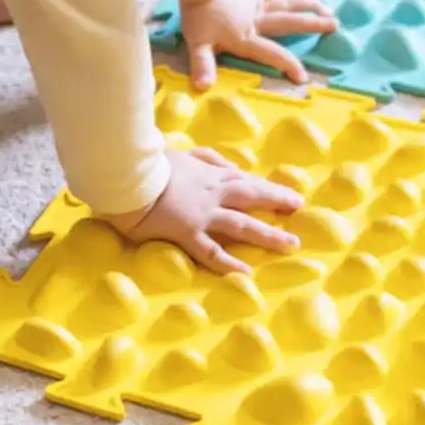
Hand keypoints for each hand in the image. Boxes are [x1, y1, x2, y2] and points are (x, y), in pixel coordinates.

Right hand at [100, 147, 303, 274]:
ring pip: (242, 224)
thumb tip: (229, 165)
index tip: (283, 191)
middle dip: (277, 200)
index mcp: (207, 174)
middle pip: (251, 196)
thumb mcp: (180, 151)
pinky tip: (247, 272)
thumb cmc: (146, 163)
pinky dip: (230, 263)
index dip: (265, 185)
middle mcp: (211, 193)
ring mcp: (201, 214)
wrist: (125, 174)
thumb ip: (204, 157)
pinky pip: (211, 251)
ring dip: (268, 234)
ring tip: (291, 244)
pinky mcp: (186, 232)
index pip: (242, 178)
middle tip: (299, 207)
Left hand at [177, 0, 336, 88]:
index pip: (271, 53)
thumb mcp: (197, 43)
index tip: (303, 77)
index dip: (287, 65)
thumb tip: (203, 87)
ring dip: (309, 6)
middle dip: (312, 25)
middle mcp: (258, 20)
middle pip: (289, 23)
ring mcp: (258, 4)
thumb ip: (202, 65)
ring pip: (288, 5)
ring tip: (328, 9)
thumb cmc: (198, 15)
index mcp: (246, 37)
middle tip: (334, 25)